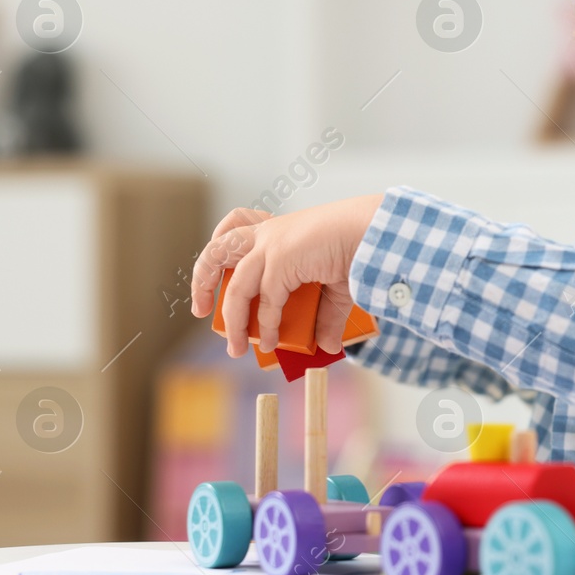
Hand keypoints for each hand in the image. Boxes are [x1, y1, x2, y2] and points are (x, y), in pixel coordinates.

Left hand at [190, 195, 385, 356]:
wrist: (373, 232)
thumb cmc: (357, 249)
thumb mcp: (335, 286)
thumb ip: (325, 315)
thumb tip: (327, 345)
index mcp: (277, 230)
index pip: (235, 226)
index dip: (220, 246)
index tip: (217, 275)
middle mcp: (267, 235)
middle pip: (215, 249)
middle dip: (202, 280)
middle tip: (201, 310)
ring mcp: (271, 247)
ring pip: (233, 286)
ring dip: (231, 322)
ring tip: (235, 348)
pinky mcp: (280, 261)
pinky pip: (265, 302)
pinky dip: (266, 326)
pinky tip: (271, 342)